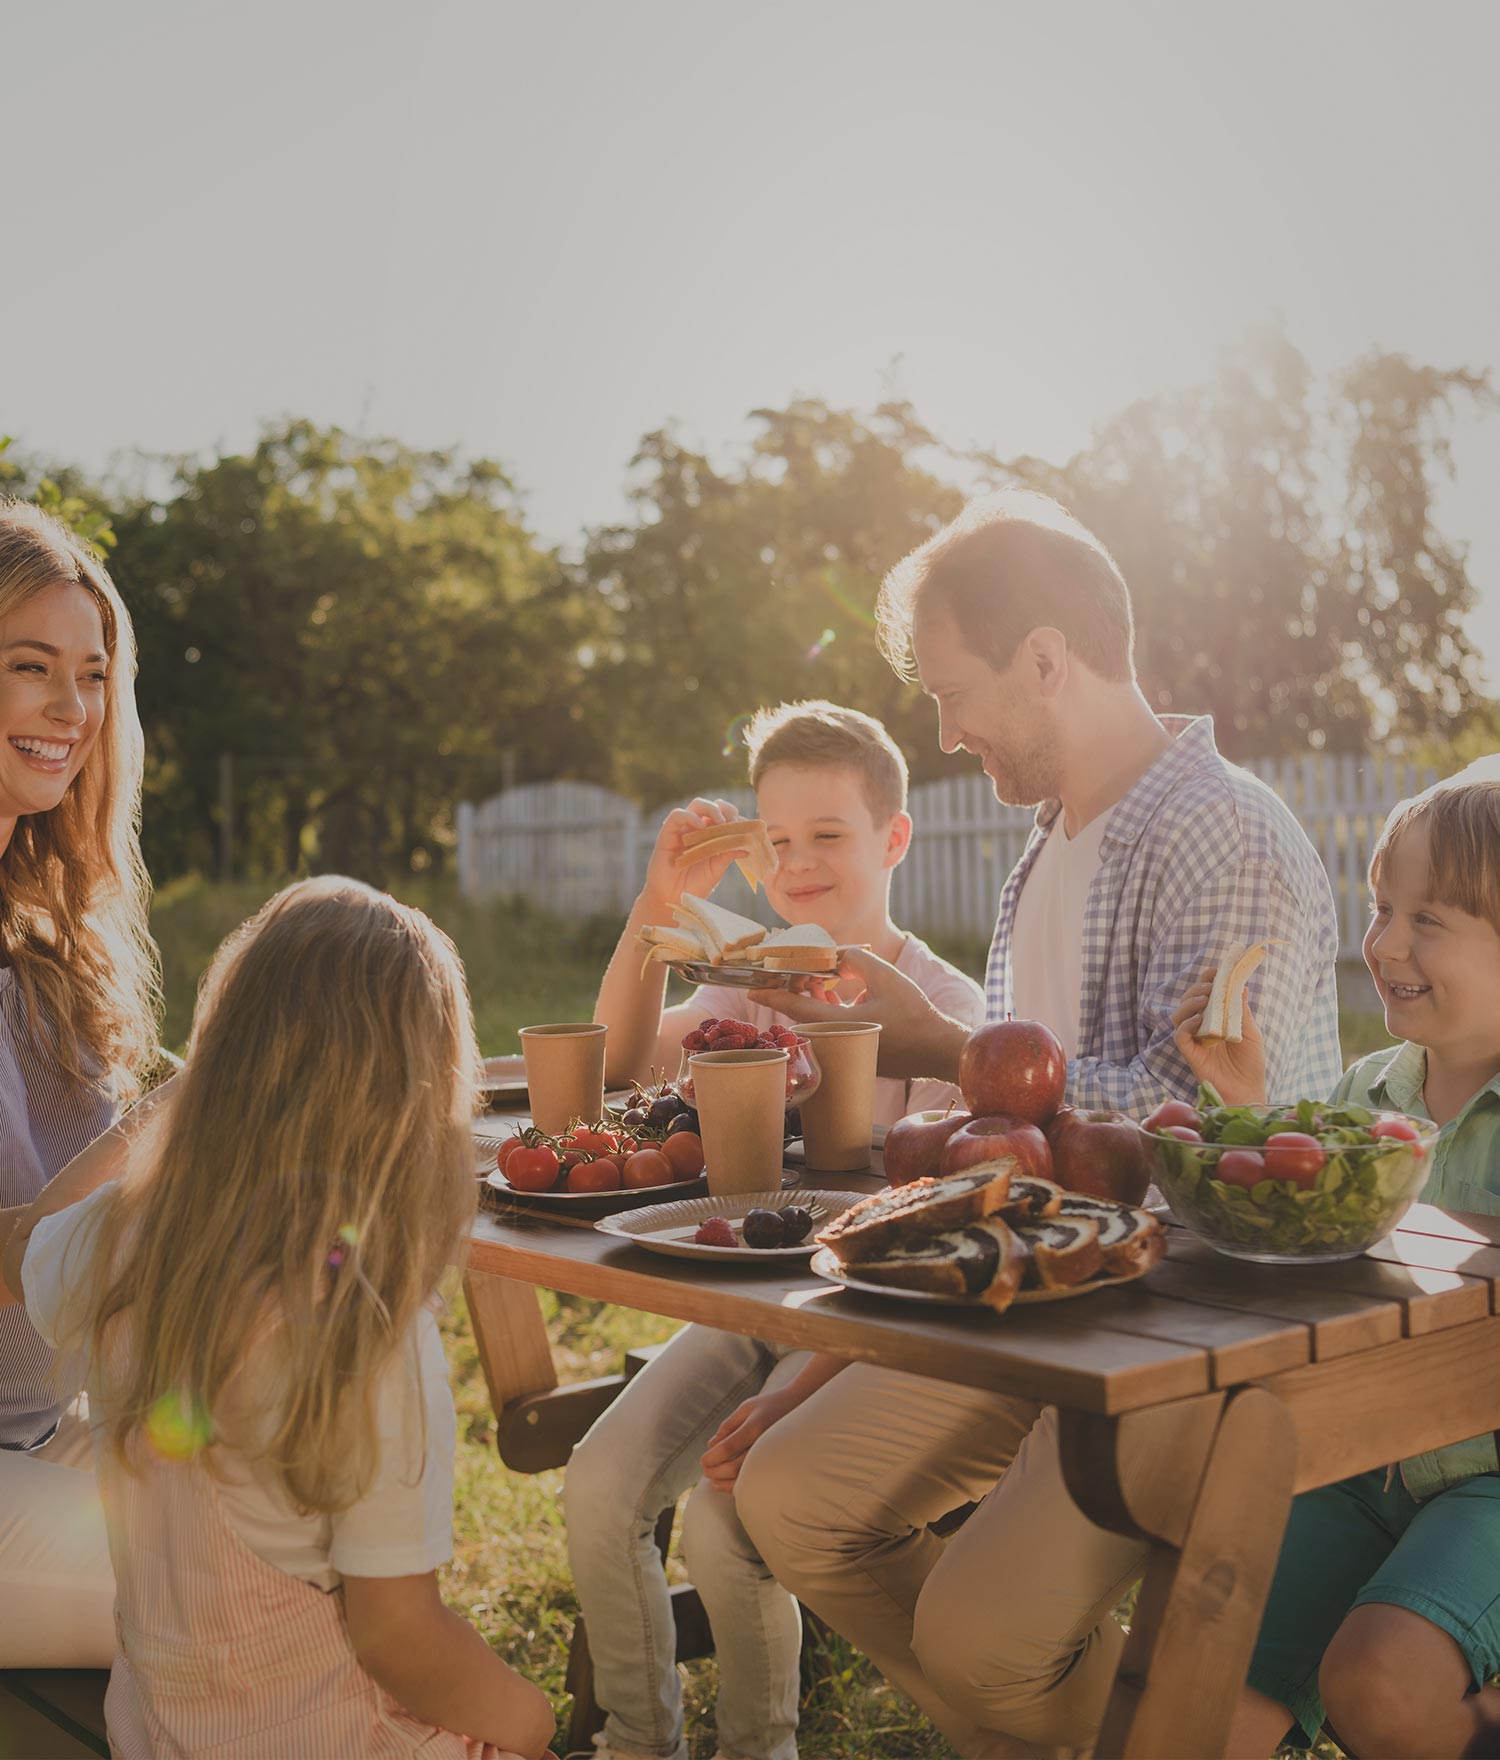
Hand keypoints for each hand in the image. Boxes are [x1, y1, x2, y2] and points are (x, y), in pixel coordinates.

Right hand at [640, 799, 743, 909]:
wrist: (673, 900)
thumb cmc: (694, 886)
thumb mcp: (716, 870)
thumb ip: (727, 856)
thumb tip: (748, 848)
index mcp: (711, 836)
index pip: (725, 816)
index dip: (736, 818)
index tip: (746, 828)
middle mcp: (697, 829)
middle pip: (712, 806)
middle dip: (726, 809)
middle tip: (733, 822)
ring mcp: (683, 830)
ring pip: (697, 805)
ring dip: (711, 809)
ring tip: (720, 821)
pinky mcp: (667, 833)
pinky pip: (677, 816)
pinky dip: (690, 817)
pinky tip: (701, 826)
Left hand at [700, 1387, 799, 1492]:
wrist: (801, 1407)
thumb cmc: (770, 1405)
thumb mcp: (747, 1408)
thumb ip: (728, 1426)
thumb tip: (711, 1445)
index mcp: (755, 1427)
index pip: (728, 1448)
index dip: (712, 1457)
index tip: (702, 1460)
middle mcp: (764, 1444)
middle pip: (735, 1467)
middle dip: (715, 1471)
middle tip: (704, 1470)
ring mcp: (772, 1456)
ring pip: (745, 1478)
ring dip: (724, 1482)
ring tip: (711, 1479)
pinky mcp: (776, 1464)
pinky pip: (755, 1481)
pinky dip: (738, 1486)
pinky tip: (725, 1484)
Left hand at [750, 948, 968, 1082]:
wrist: (937, 1048)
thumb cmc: (915, 1014)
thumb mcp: (885, 977)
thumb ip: (855, 960)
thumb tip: (834, 956)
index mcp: (839, 1025)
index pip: (796, 1009)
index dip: (773, 996)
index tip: (752, 988)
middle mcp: (836, 1041)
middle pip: (803, 1014)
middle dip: (794, 990)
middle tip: (786, 971)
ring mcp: (844, 1050)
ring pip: (816, 1021)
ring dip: (812, 998)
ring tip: (815, 974)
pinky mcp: (853, 1052)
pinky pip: (829, 1028)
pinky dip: (827, 1009)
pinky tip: (833, 989)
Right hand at [1171, 964, 1267, 1104]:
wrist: (1248, 1091)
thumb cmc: (1251, 1064)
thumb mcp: (1251, 1033)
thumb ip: (1241, 1011)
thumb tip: (1239, 985)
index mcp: (1216, 1019)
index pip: (1205, 995)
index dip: (1206, 981)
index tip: (1214, 970)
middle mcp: (1202, 1027)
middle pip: (1189, 1001)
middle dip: (1197, 989)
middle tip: (1210, 986)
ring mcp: (1195, 1040)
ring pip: (1179, 1016)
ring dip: (1189, 1004)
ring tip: (1204, 1000)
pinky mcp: (1190, 1054)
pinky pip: (1180, 1036)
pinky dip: (1186, 1025)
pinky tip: (1198, 1020)